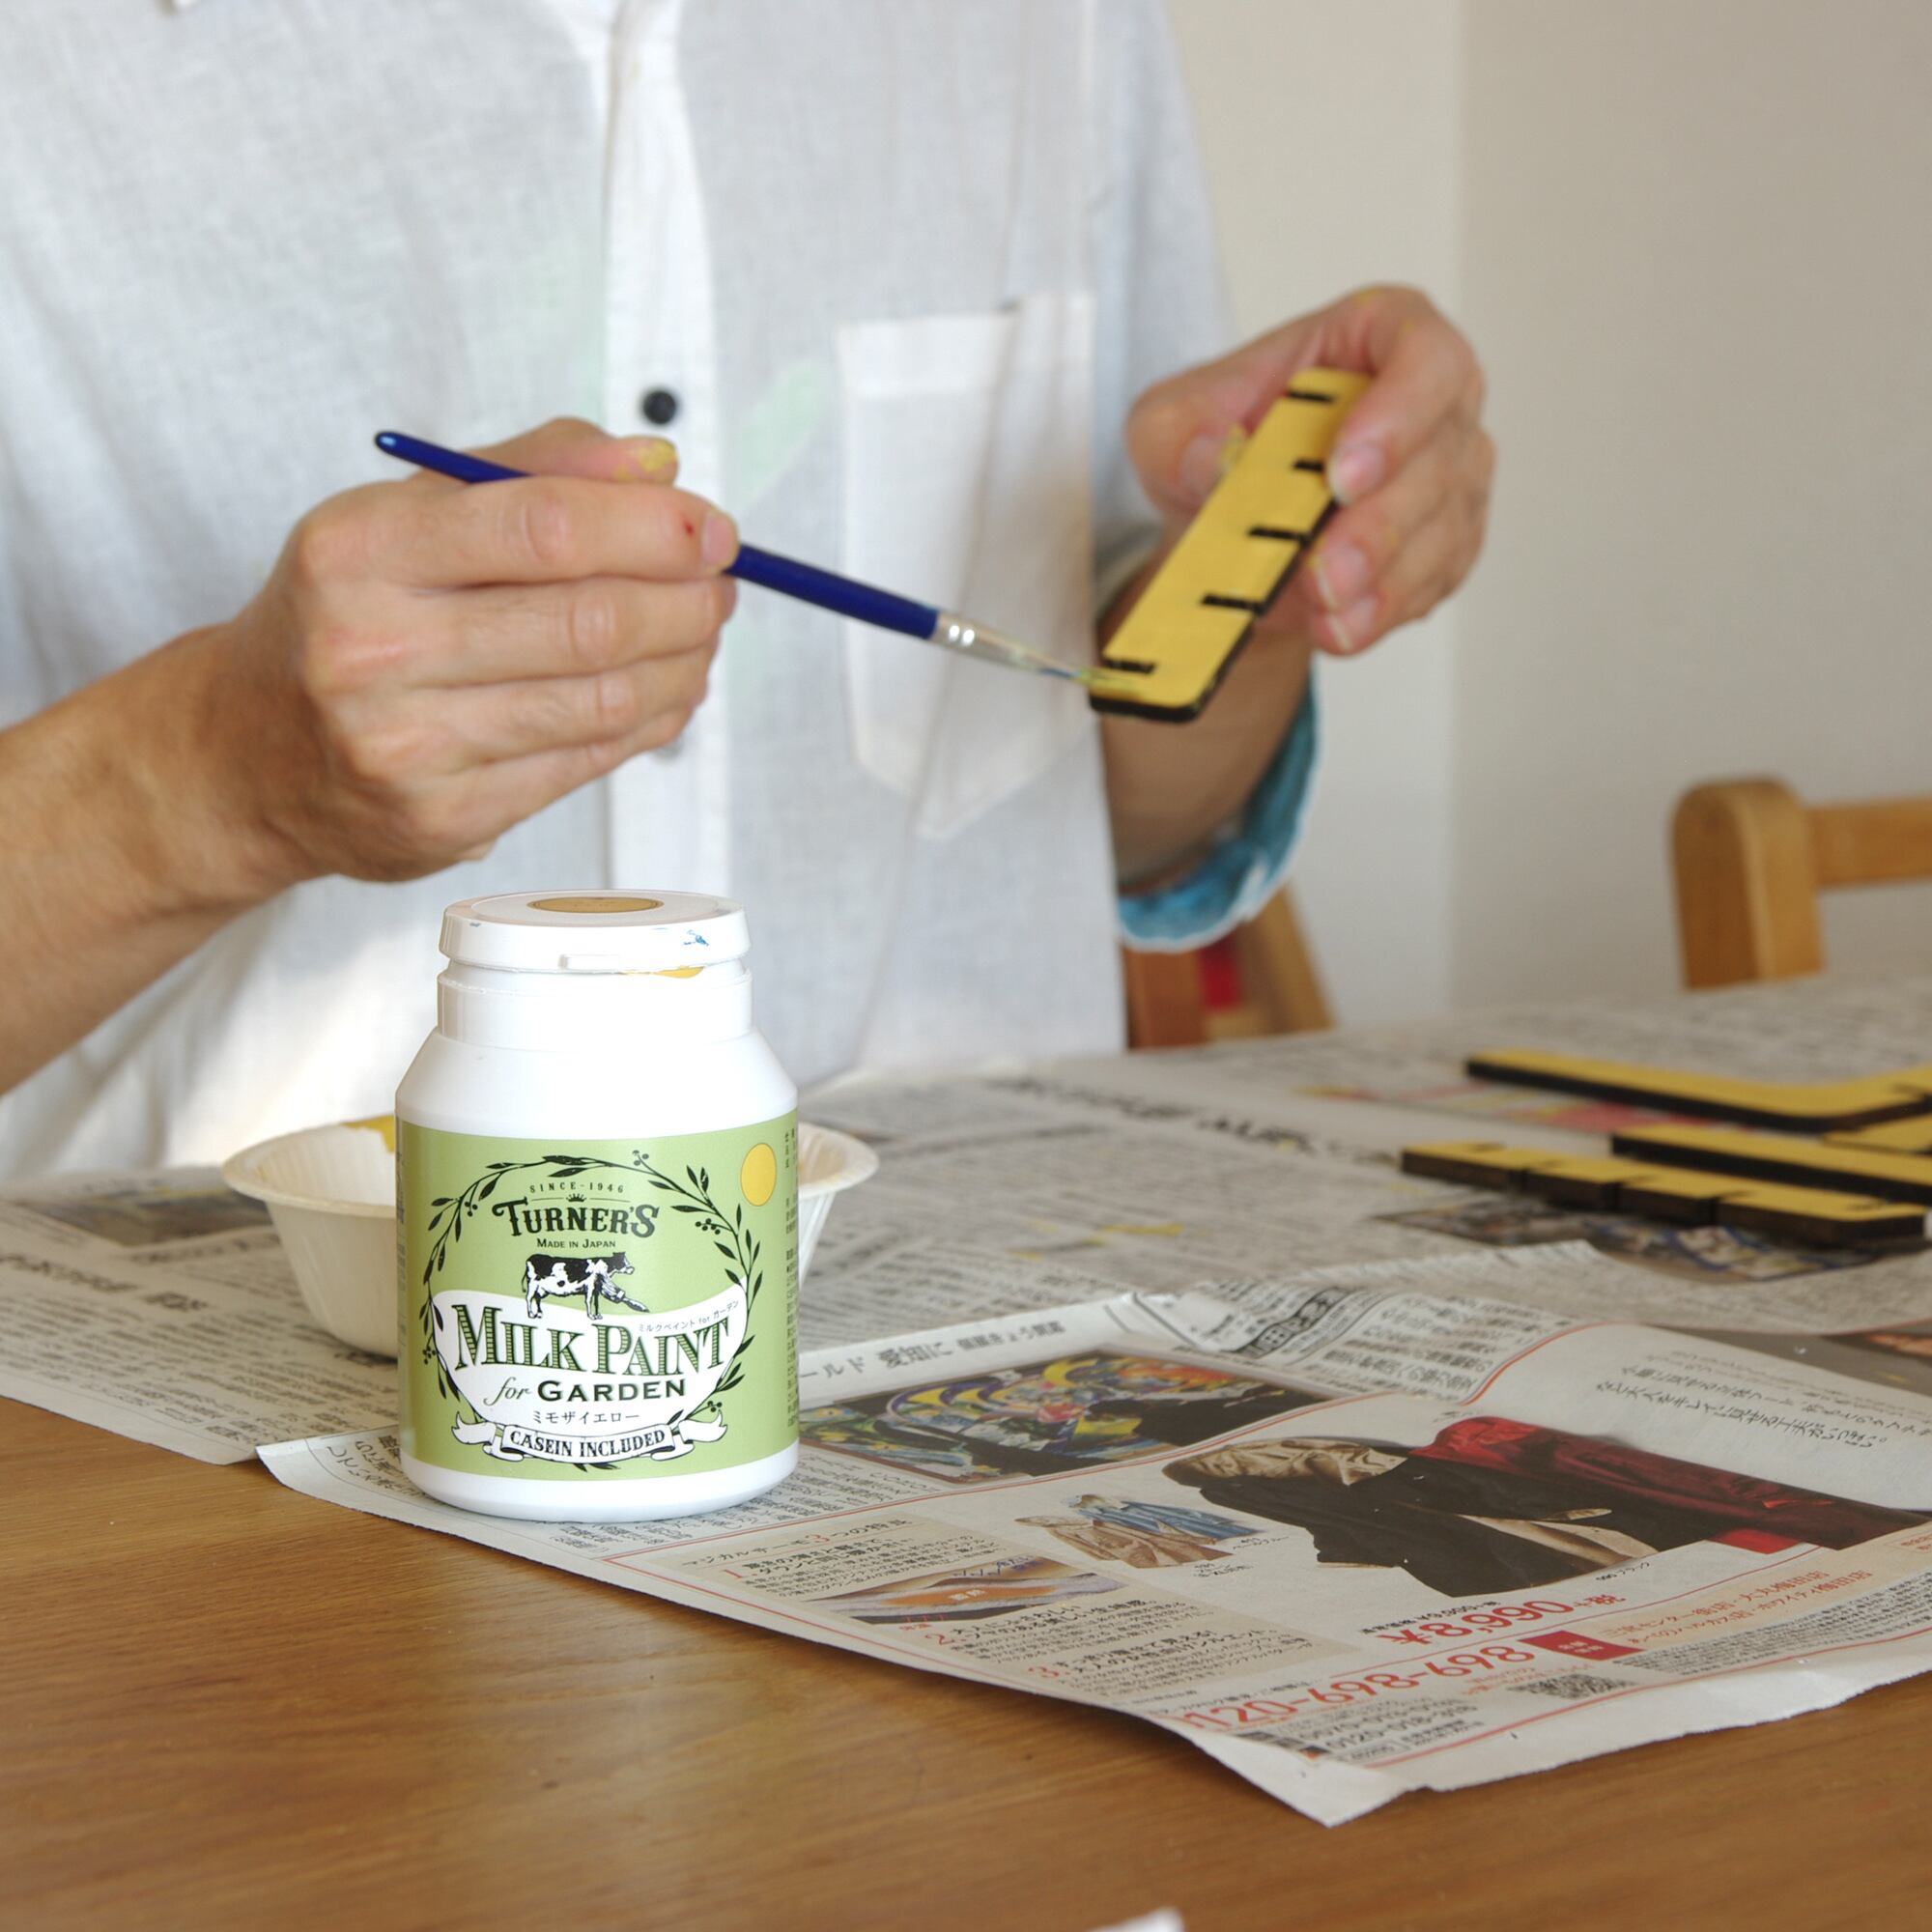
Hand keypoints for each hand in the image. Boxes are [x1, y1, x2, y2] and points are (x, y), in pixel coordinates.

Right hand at [171, 418, 736, 895]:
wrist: (245, 755)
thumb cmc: (342, 618)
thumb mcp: (402, 515)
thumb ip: (531, 472)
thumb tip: (657, 464)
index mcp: (359, 551)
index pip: (544, 526)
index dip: (653, 528)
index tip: (710, 527)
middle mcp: (373, 651)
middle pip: (588, 621)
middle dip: (684, 598)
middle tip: (719, 583)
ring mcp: (407, 747)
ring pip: (600, 699)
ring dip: (681, 662)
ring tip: (701, 632)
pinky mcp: (445, 819)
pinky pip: (585, 761)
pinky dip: (650, 721)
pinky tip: (667, 690)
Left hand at [1125, 285, 1492, 655]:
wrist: (1223, 523)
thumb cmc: (1214, 444)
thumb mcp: (1167, 425)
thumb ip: (1180, 438)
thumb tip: (1214, 463)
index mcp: (1378, 334)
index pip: (1424, 356)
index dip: (1397, 413)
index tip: (1342, 475)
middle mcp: (1435, 401)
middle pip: (1439, 457)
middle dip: (1379, 525)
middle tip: (1326, 571)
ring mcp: (1449, 476)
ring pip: (1441, 528)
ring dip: (1384, 580)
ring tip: (1324, 611)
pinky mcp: (1442, 545)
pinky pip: (1431, 581)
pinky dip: (1383, 611)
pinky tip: (1339, 628)